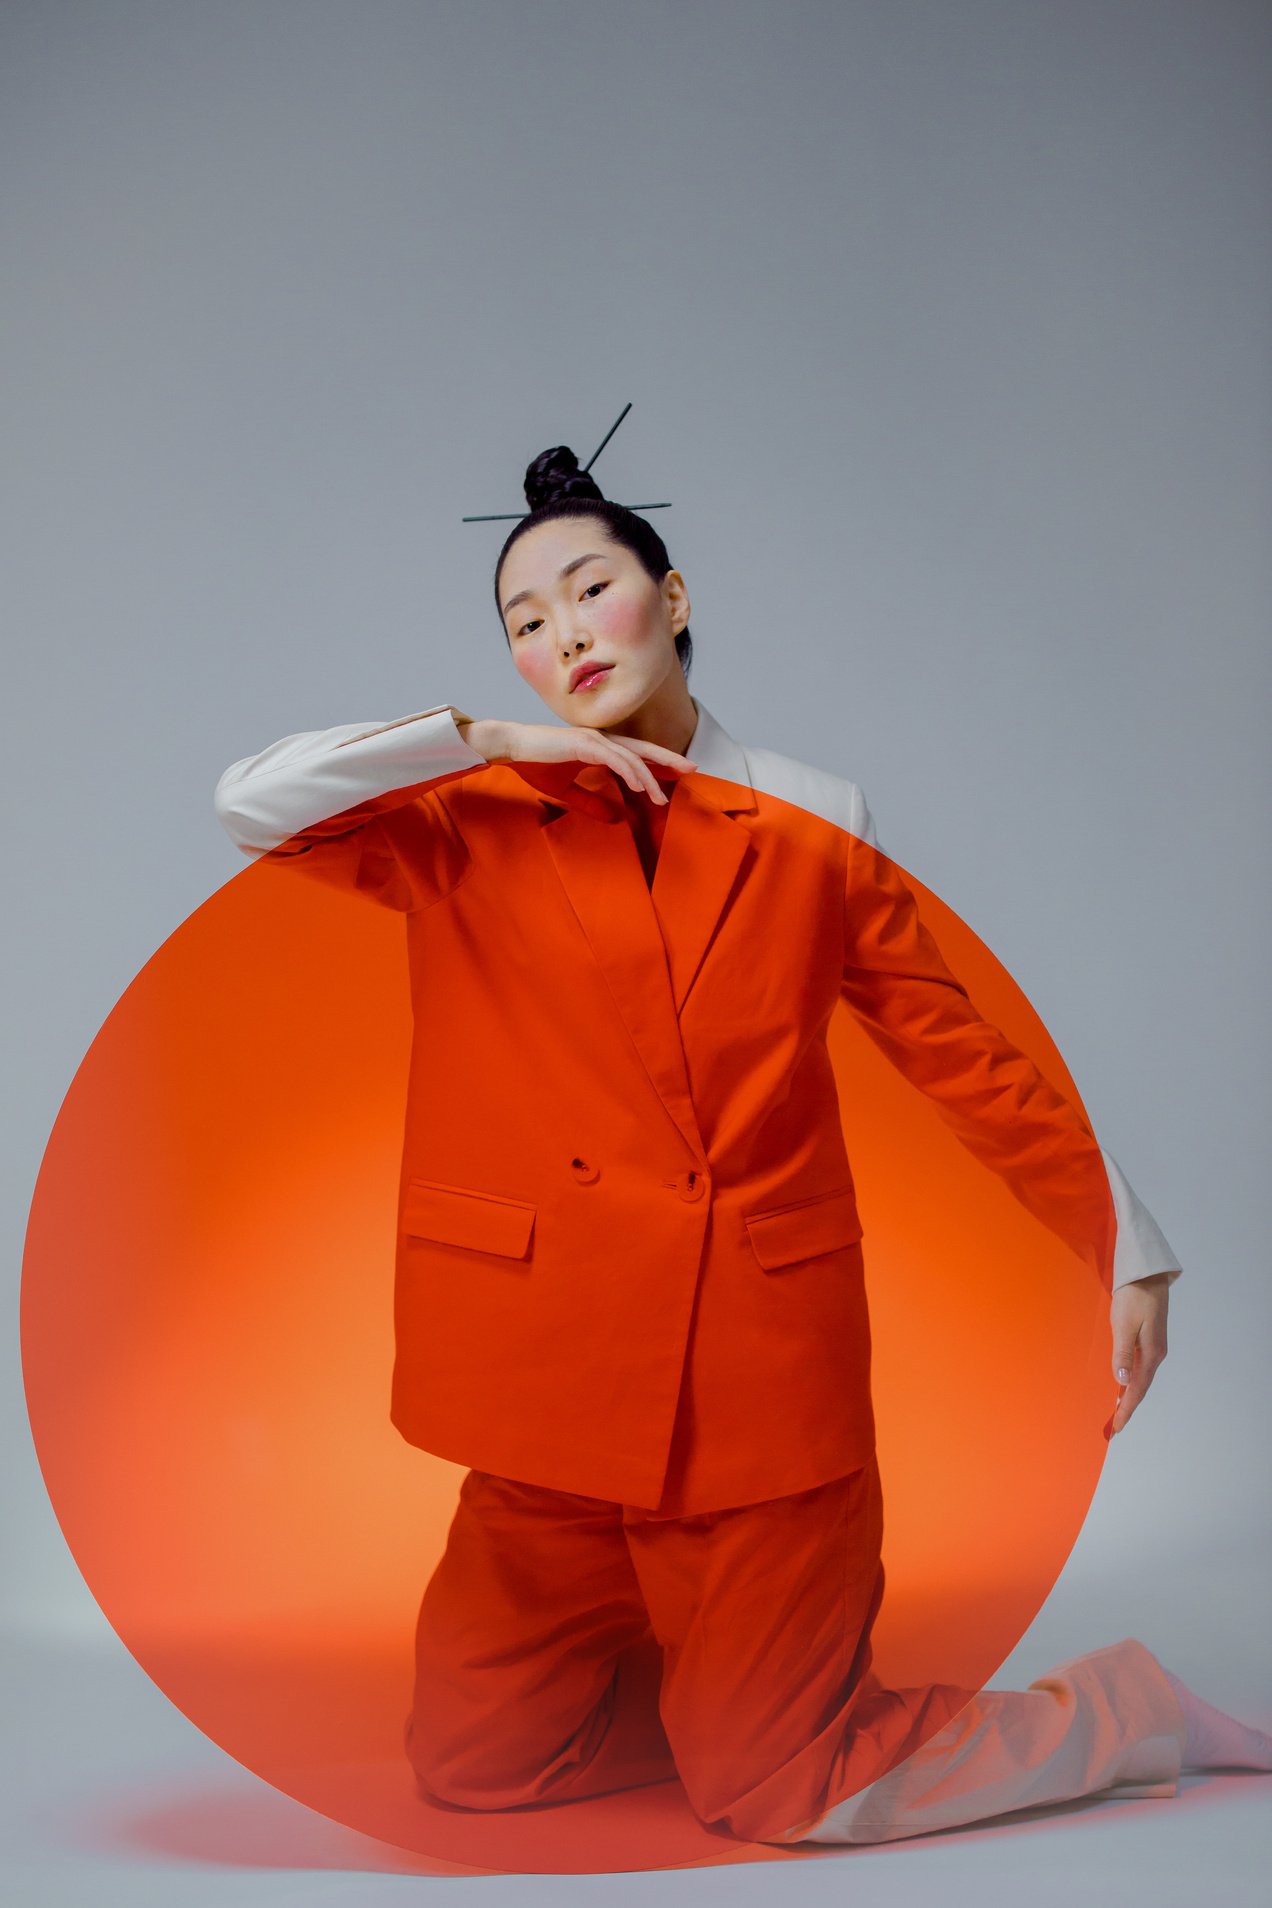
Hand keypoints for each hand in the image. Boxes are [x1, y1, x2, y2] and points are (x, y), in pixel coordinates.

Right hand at [461, 719, 697, 821]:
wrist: (511, 749)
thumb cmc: (535, 764)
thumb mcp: (567, 792)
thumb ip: (591, 804)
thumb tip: (616, 819)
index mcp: (599, 747)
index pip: (635, 755)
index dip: (657, 764)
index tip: (677, 775)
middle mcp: (601, 740)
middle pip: (643, 749)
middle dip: (669, 759)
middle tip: (693, 768)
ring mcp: (594, 740)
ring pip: (633, 757)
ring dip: (650, 777)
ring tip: (663, 797)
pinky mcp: (585, 744)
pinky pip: (615, 759)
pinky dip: (631, 772)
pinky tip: (642, 786)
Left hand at [1106, 1271, 1170, 1436]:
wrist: (1148, 1275)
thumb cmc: (1134, 1297)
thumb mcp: (1125, 1324)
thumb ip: (1123, 1353)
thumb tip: (1122, 1381)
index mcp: (1151, 1354)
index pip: (1137, 1389)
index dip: (1125, 1410)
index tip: (1115, 1428)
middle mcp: (1155, 1354)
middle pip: (1140, 1388)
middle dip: (1126, 1408)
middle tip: (1113, 1427)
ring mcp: (1153, 1347)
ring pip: (1140, 1379)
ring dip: (1128, 1396)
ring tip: (1115, 1412)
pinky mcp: (1148, 1339)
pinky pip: (1139, 1367)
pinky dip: (1130, 1381)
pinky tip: (1122, 1384)